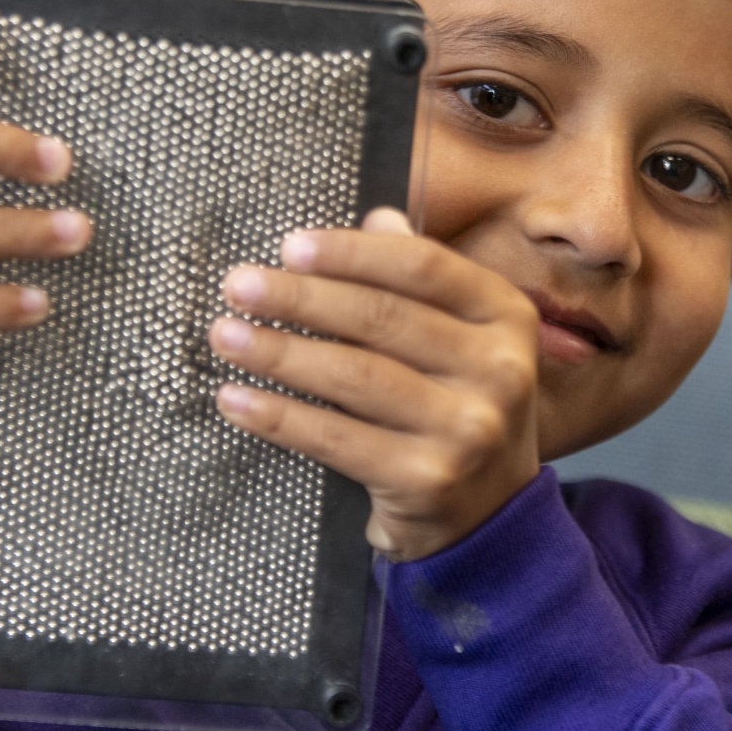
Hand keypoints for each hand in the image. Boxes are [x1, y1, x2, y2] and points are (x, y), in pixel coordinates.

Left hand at [209, 208, 541, 560]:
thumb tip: (377, 215)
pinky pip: (335, 438)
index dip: (351, 252)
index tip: (290, 246)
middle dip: (300, 297)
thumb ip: (423, 282)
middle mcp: (498, 370)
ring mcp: (466, 429)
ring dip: (278, 352)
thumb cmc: (459, 406)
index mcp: (506, 318)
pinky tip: (236, 399)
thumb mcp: (462, 339)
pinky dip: (278, 416)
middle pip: (382, 318)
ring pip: (354, 375)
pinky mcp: (426, 480)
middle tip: (238, 285)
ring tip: (225, 334)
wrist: (491, 514)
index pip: (422, 267)